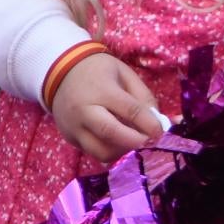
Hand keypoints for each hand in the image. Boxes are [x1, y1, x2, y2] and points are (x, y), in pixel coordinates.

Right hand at [50, 53, 164, 162]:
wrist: (60, 71)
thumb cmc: (98, 71)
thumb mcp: (124, 73)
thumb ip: (144, 97)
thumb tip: (164, 122)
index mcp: (101, 90)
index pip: (130, 111)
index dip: (150, 124)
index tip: (161, 132)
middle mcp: (85, 111)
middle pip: (112, 134)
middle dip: (136, 143)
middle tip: (151, 144)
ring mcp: (74, 127)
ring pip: (101, 151)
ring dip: (123, 152)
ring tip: (133, 144)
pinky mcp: (69, 138)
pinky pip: (93, 152)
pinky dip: (110, 152)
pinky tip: (119, 144)